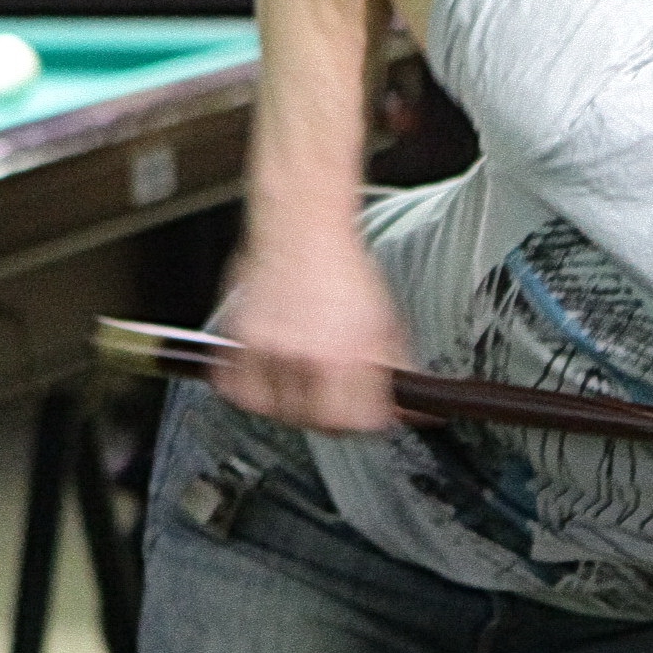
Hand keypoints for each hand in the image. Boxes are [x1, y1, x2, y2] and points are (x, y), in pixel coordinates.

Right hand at [213, 228, 409, 431]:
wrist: (303, 228)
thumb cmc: (344, 269)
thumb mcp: (386, 322)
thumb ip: (397, 369)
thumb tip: (416, 406)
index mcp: (348, 355)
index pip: (359, 420)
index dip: (369, 423)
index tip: (372, 418)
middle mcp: (306, 356)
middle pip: (319, 423)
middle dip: (335, 420)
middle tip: (340, 408)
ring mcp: (268, 350)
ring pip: (277, 412)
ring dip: (295, 410)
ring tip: (307, 393)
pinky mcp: (239, 340)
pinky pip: (237, 390)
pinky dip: (252, 396)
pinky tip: (269, 385)